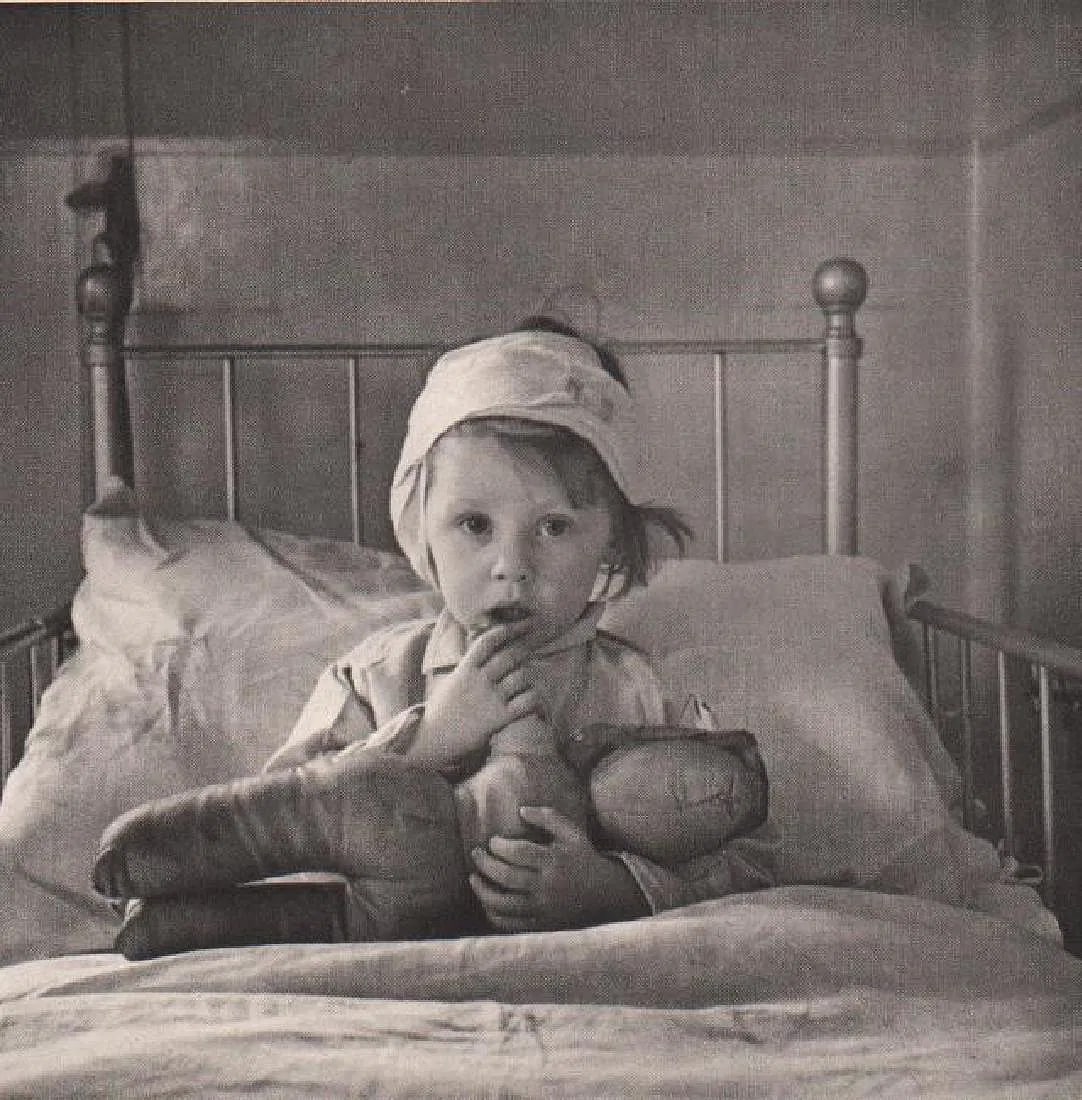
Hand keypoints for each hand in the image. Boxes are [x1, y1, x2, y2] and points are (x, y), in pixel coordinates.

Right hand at [412, 621, 541, 767]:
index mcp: (465, 670)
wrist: (432, 739)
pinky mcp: (499, 717)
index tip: (520, 625)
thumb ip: (467, 666)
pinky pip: (527, 701)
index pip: (487, 642)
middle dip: (523, 652)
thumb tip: (483, 650)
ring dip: (528, 676)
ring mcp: (490, 699)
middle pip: (509, 656)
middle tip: (527, 653)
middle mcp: (479, 681)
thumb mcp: (451, 681)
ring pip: (521, 676)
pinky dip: (534, 697)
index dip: (506, 630)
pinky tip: (532, 698)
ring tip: (525, 680)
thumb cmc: (442, 710)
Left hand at [469, 806, 648, 931]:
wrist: (605, 894)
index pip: (519, 852)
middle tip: (476, 854)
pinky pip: (510, 923)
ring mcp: (543, 908)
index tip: (493, 841)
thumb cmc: (583, 858)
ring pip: (503, 903)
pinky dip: (493, 913)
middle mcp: (547, 886)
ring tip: (474, 878)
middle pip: (507, 876)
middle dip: (485, 864)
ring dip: (482, 891)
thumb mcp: (572, 833)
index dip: (499, 845)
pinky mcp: (540, 925)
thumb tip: (521, 810)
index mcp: (554, 861)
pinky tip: (487, 901)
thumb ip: (548, 817)